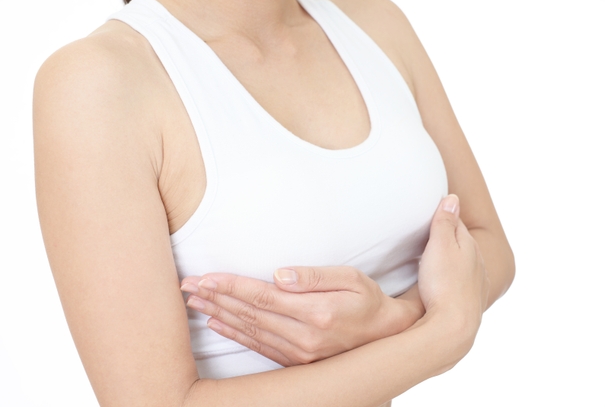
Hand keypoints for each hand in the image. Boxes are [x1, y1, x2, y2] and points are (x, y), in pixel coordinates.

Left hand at [180, 266, 423, 365]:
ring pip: (249, 331)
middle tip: (187, 286)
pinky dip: (235, 334)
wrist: (387, 337)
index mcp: (316, 313)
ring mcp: (298, 353)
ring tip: (195, 302)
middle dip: (215, 298)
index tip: (206, 277)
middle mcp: (303, 337)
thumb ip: (315, 276)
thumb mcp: (351, 278)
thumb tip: (280, 274)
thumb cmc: (368, 301)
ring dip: (219, 314)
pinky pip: (258, 346)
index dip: (232, 286)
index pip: (263, 297)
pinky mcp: (296, 361)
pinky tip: (218, 323)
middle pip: (249, 314)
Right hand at [417, 195, 489, 336]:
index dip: (442, 214)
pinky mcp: (470, 301)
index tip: (430, 210)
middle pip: (462, 241)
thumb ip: (445, 221)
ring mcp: (476, 283)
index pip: (456, 221)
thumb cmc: (443, 284)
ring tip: (438, 255)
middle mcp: (477, 262)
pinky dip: (454, 276)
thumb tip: (453, 198)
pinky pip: (463, 282)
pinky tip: (447, 282)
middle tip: (430, 230)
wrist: (454, 326)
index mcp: (469, 245)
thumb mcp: (440, 245)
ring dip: (453, 257)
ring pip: (464, 262)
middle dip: (449, 235)